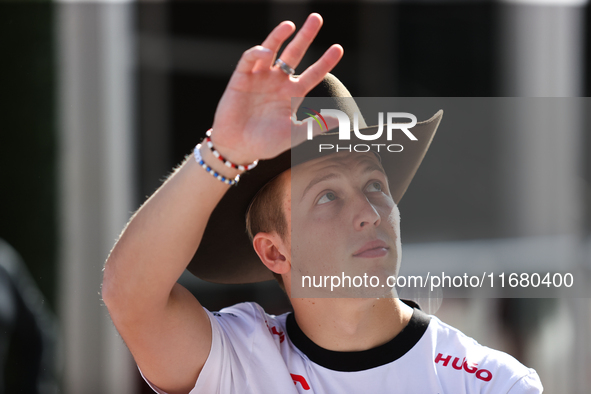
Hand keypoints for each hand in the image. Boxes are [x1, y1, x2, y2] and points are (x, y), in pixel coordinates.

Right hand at [210, 13, 342, 163]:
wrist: (238, 148)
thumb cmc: (266, 143)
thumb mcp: (294, 134)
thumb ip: (316, 125)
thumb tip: (343, 120)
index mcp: (292, 94)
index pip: (313, 74)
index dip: (325, 61)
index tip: (338, 48)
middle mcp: (277, 82)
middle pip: (294, 54)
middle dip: (305, 37)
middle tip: (316, 18)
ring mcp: (259, 78)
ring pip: (271, 51)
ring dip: (279, 36)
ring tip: (289, 25)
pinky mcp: (241, 78)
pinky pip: (250, 60)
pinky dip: (257, 53)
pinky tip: (265, 52)